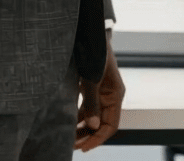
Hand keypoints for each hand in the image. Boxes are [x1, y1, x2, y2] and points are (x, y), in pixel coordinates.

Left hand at [74, 33, 124, 151]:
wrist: (92, 35)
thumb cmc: (95, 54)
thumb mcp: (92, 79)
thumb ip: (92, 102)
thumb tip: (93, 126)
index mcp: (116, 95)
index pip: (111, 125)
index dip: (99, 138)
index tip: (84, 148)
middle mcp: (110, 96)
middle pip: (102, 124)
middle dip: (88, 136)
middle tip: (71, 145)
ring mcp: (101, 93)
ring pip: (93, 117)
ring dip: (82, 128)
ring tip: (67, 137)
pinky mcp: (92, 89)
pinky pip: (87, 108)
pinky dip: (78, 117)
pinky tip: (68, 123)